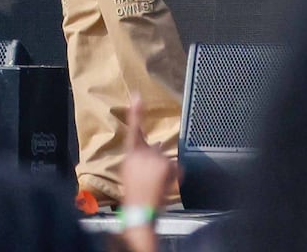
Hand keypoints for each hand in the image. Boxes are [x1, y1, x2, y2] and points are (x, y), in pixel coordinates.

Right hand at [121, 94, 177, 217]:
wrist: (139, 211)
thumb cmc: (134, 194)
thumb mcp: (130, 172)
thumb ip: (141, 156)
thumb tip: (157, 144)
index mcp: (130, 154)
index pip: (133, 129)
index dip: (136, 112)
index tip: (137, 95)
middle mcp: (141, 153)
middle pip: (157, 149)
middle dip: (158, 162)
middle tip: (150, 180)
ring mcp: (154, 158)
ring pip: (167, 159)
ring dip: (165, 170)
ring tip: (155, 185)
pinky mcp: (166, 165)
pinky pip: (176, 167)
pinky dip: (174, 176)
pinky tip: (164, 185)